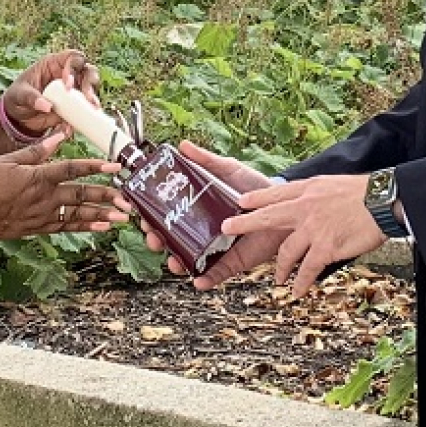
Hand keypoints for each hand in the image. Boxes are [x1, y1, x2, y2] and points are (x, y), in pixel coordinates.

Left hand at [0, 49, 100, 141]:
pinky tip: (89, 118)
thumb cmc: (16, 99)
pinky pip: (85, 107)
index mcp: (52, 64)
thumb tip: (46, 106)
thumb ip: (31, 98)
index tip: (68, 85)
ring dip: (93, 96)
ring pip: (90, 87)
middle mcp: (66, 74)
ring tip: (92, 107)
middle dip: (90, 81)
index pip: (71, 57)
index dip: (74, 67)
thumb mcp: (19, 95)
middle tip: (86, 96)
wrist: (17, 119)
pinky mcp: (73, 106)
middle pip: (87, 70)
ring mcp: (72, 90)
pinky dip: (88, 112)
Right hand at [0, 133, 130, 238]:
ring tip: (122, 217)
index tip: (116, 166)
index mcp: (38, 176)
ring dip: (102, 215)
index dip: (96, 166)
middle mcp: (44, 197)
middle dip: (107, 196)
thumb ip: (37, 150)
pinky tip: (101, 227)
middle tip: (128, 199)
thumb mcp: (8, 160)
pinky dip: (85, 227)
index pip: (73, 169)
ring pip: (78, 214)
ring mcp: (42, 215)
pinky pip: (66, 227)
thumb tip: (60, 136)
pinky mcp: (38, 228)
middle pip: (82, 195)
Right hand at [143, 141, 279, 287]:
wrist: (283, 204)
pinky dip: (205, 281)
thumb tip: (182, 146)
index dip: (151, 218)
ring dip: (175, 263)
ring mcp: (215, 248)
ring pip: (188, 260)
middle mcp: (201, 230)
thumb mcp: (227, 169)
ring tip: (172, 262)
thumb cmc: (253, 187)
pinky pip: (216, 275)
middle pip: (171, 240)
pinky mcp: (232, 262)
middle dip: (157, 242)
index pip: (166, 216)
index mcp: (196, 210)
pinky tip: (197, 281)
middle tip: (154, 239)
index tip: (142, 217)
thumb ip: (206, 160)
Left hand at [222, 173, 385, 296]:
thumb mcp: (331, 184)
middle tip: (227, 228)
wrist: (382, 201)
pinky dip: (300, 282)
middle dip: (245, 224)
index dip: (256, 198)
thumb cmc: (362, 193)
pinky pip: (306, 270)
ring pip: (286, 252)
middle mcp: (304, 209)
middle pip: (268, 216)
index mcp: (307, 191)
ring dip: (281, 268)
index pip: (276, 193)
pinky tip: (297, 291)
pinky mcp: (324, 248)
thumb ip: (313, 193)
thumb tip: (304, 199)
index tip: (241, 201)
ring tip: (279, 278)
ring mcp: (312, 229)